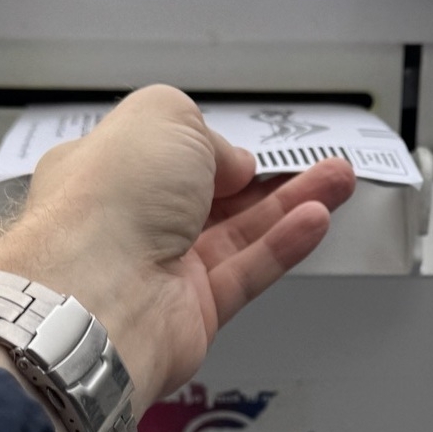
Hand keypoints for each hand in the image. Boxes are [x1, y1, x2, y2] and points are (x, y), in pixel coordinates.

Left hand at [0, 85, 355, 412]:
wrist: (95, 296)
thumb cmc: (104, 205)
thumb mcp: (162, 118)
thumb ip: (204, 131)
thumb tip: (230, 163)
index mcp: (105, 172)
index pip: (166, 156)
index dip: (211, 150)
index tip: (250, 148)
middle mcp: (130, 223)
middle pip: (213, 198)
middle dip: (269, 179)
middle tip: (318, 165)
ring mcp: (161, 270)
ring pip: (238, 234)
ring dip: (290, 206)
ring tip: (338, 184)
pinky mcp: (191, 313)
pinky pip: (246, 273)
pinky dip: (282, 246)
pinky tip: (314, 221)